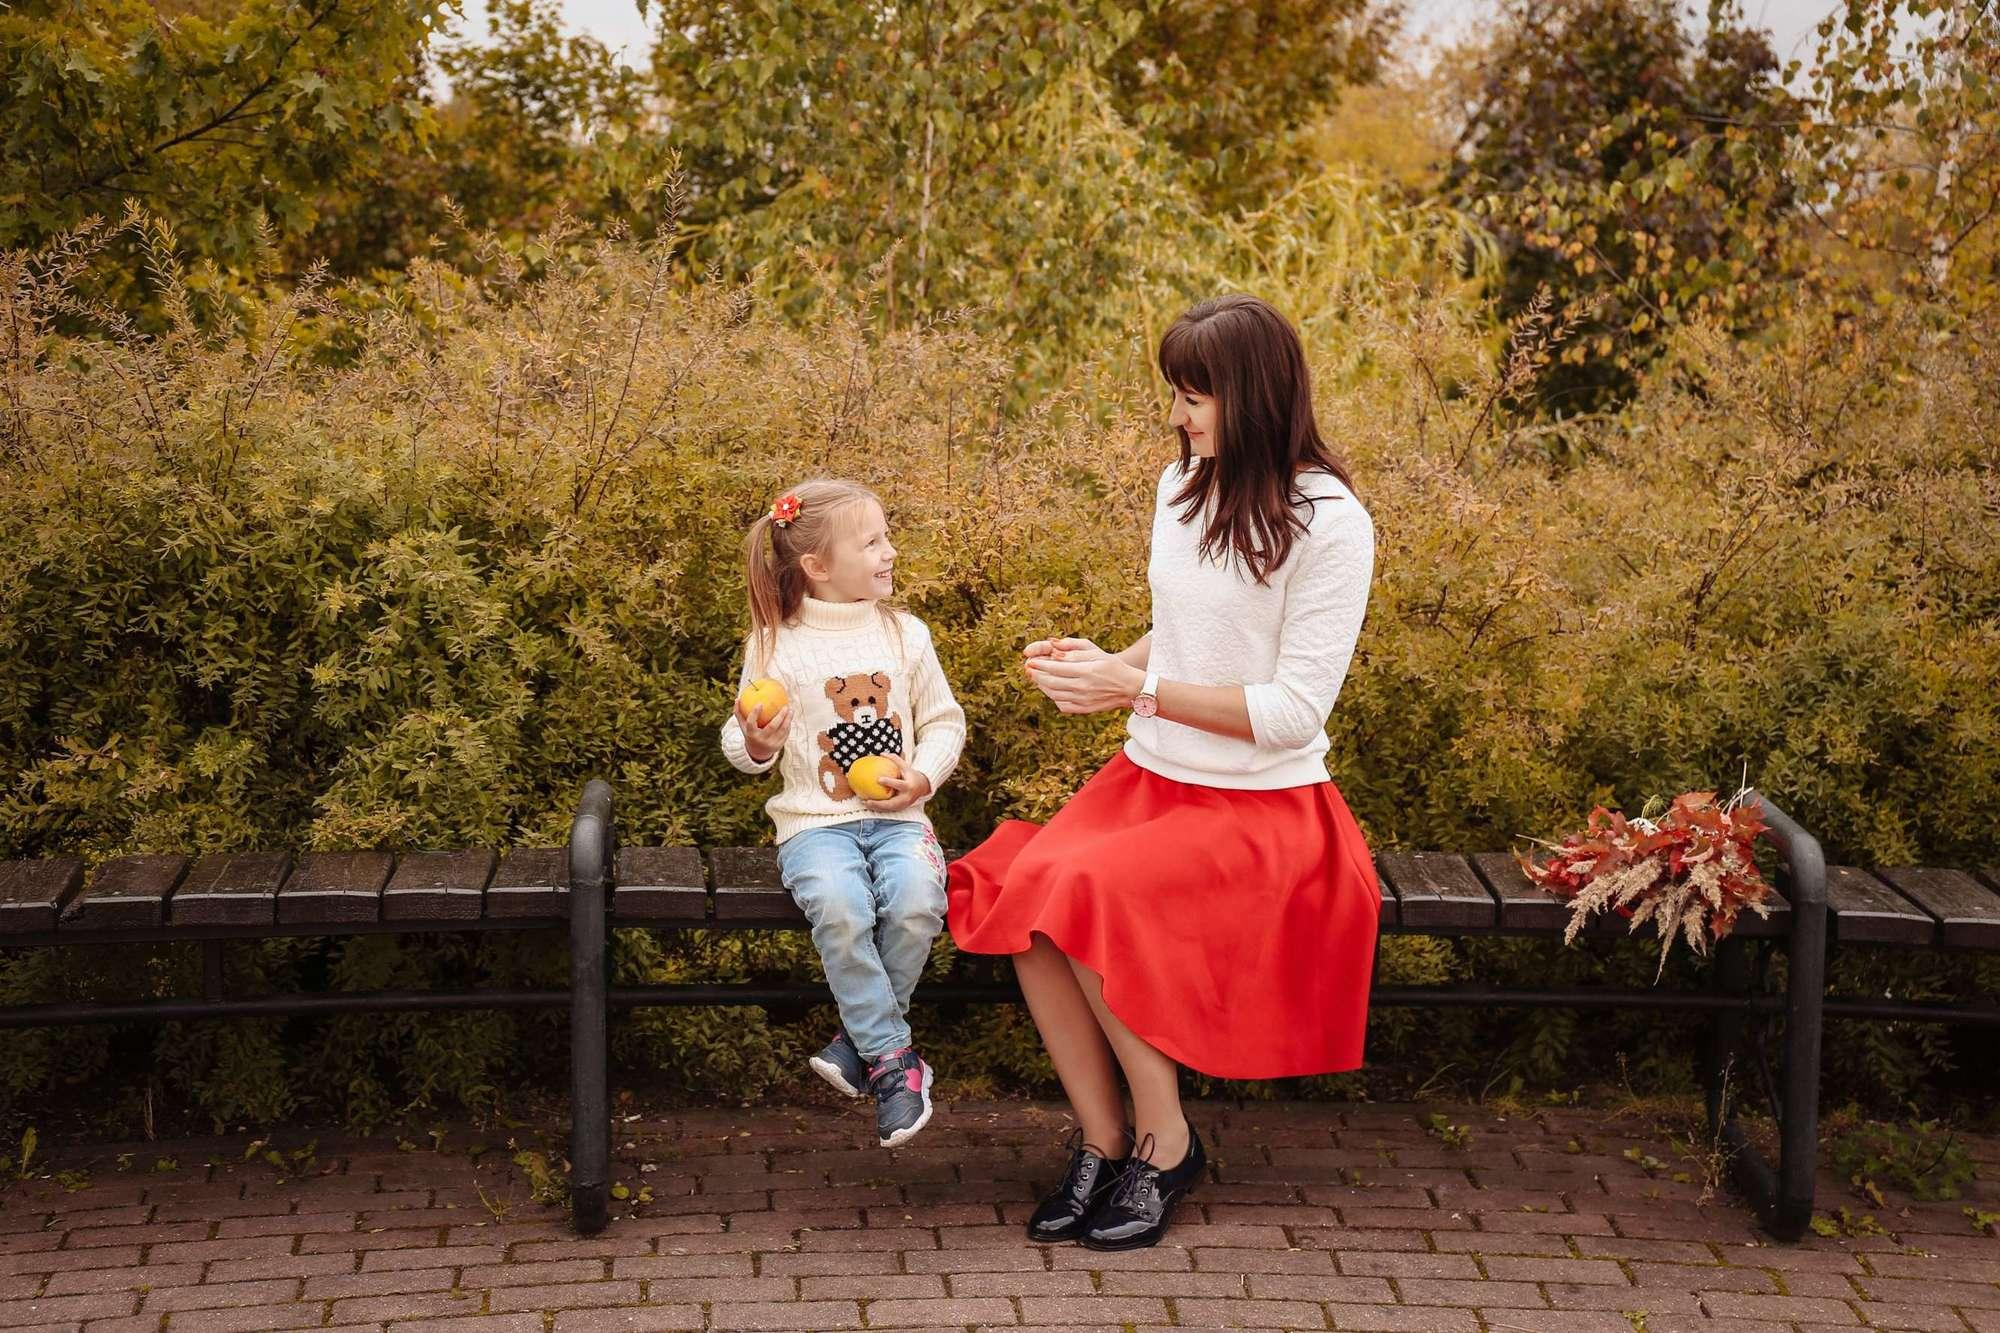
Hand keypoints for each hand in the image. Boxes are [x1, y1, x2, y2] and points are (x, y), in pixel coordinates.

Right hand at [737, 701, 792, 763]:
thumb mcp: (743, 726)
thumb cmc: (750, 734)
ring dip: (788, 719)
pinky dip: (788, 725)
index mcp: (751, 734)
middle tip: (785, 706)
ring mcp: (771, 744)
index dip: (755, 713)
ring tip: (791, 710)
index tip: (760, 703)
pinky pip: (785, 734)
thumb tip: (737, 699)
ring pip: (782, 730)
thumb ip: (739, 713)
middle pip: (772, 727)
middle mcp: (761, 740)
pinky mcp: (779, 746)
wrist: (757, 753)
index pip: (751, 723)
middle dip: (780, 716)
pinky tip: (790, 717)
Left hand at [860, 755, 933, 812]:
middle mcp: (906, 797)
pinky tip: (868, 804)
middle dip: (880, 803)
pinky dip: (878, 807)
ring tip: (864, 802)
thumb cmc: (910, 775)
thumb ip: (895, 759)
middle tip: (867, 800)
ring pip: (888, 808)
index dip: (889, 782)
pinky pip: (888, 809)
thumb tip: (881, 753)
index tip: (878, 779)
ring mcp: (903, 805)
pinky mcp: (900, 808)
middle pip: (892, 803)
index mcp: (908, 786)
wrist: (922, 787)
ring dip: (876, 807)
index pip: (898, 785)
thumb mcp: (906, 766)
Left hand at [1024, 637, 1145, 715]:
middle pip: (1052, 683)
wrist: (1129, 687)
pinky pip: (1062, 704)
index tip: (1030, 661)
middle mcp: (1083, 687)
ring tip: (1036, 679)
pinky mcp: (1084, 709)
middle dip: (1037, 676)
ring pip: (1055, 694)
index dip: (1040, 665)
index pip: (1057, 668)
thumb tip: (1054, 650)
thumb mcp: (1095, 653)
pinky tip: (1050, 690)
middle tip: (1028, 670)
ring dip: (1042, 687)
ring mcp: (1083, 700)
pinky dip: (1053, 697)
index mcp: (1087, 671)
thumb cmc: (1112, 666)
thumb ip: (1074, 651)